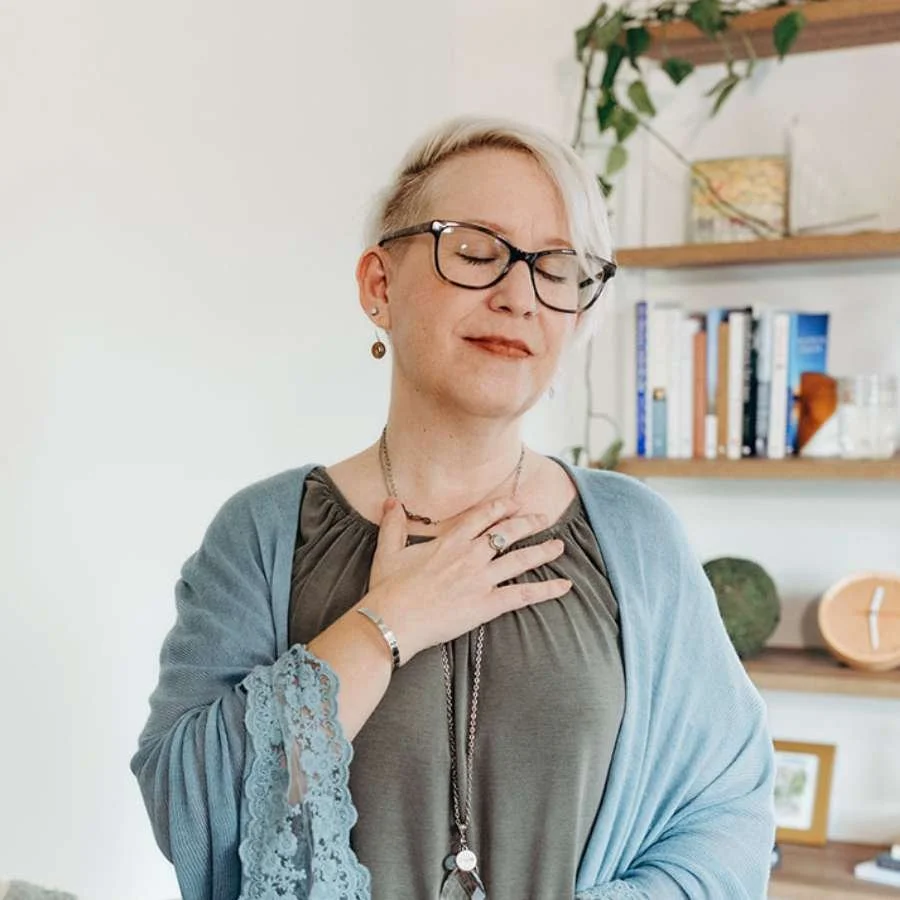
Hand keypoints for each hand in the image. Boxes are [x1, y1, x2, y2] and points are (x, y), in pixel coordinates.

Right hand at [363, 496, 569, 664]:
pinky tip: (564, 586)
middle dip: (527, 523)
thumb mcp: (388, 551)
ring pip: (520, 559)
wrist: (393, 620)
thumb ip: (393, 524)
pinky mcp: (487, 604)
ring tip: (560, 546)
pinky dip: (546, 590)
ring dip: (543, 551)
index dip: (500, 507)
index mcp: (449, 541)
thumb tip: (390, 502)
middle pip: (507, 532)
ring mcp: (481, 579)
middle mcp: (470, 555)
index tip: (514, 502)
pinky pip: (523, 595)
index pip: (481, 516)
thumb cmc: (388, 589)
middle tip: (543, 518)